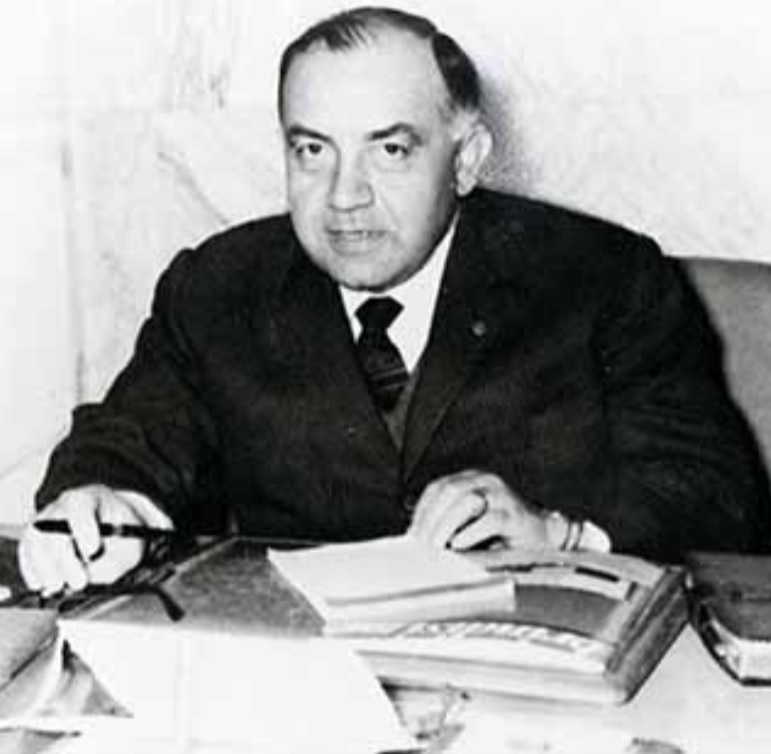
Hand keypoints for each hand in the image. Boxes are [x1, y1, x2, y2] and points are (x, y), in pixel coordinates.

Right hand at [17, 485, 172, 593]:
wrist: (112, 524)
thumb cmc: (122, 531)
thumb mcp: (129, 545)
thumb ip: (112, 562)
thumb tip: (88, 579)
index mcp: (92, 497)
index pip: (81, 505)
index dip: (84, 527)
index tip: (93, 551)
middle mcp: (63, 505)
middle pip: (53, 526)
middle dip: (65, 558)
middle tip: (78, 582)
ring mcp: (45, 519)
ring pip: (36, 540)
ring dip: (45, 568)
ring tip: (59, 587)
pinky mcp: (34, 536)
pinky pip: (26, 551)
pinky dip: (32, 570)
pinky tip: (41, 584)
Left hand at [408, 469, 560, 550]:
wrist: (545, 540)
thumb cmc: (502, 536)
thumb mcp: (470, 526)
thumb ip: (449, 527)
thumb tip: (419, 543)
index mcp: (471, 481)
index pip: (437, 488)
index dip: (422, 511)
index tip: (411, 534)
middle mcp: (485, 481)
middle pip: (448, 491)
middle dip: (431, 519)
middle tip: (421, 543)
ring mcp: (501, 495)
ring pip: (466, 501)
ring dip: (446, 525)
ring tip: (436, 546)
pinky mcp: (515, 513)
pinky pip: (489, 520)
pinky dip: (470, 533)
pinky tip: (459, 545)